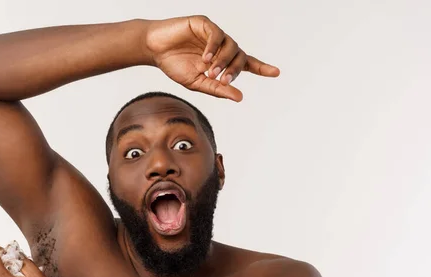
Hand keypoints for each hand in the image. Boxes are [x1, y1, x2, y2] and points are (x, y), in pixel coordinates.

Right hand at [145, 15, 279, 101]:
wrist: (154, 50)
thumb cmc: (174, 65)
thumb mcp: (197, 83)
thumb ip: (218, 90)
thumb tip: (240, 97)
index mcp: (222, 61)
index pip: (246, 64)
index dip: (261, 68)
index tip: (276, 72)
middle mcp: (221, 46)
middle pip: (240, 56)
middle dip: (234, 70)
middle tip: (222, 80)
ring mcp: (214, 34)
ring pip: (231, 45)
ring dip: (224, 61)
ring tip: (210, 72)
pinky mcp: (204, 24)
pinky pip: (217, 34)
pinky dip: (213, 47)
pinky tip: (204, 58)